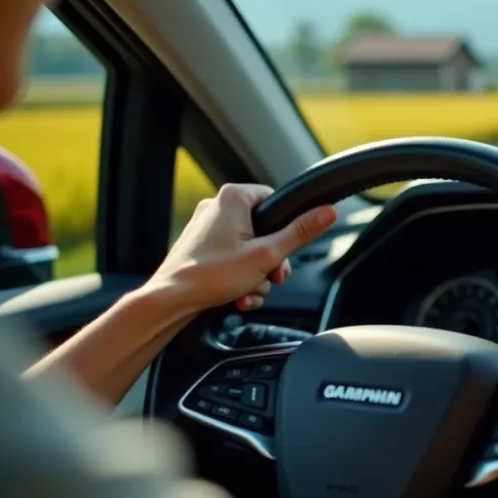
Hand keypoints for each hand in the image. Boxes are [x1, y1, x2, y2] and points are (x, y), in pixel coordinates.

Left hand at [144, 184, 337, 316]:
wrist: (169, 300)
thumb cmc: (210, 275)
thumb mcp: (267, 255)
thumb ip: (300, 232)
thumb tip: (328, 212)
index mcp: (233, 197)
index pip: (276, 201)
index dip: (286, 228)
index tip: (286, 250)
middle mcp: (217, 207)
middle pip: (265, 229)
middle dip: (271, 260)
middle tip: (272, 276)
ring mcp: (206, 227)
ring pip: (249, 248)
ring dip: (256, 273)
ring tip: (249, 290)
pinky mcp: (200, 246)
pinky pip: (232, 257)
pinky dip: (239, 276)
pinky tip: (238, 295)